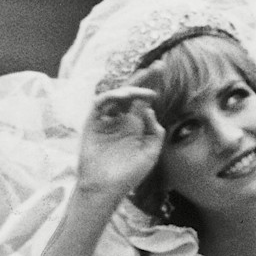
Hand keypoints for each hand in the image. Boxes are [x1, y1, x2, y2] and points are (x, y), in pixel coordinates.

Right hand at [78, 65, 164, 193]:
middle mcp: (121, 119)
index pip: (143, 100)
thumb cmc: (128, 175)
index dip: (152, 84)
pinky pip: (100, 104)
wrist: (106, 188)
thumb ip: (155, 131)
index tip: (163, 68)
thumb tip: (149, 109)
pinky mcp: (93, 124)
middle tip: (157, 66)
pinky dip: (112, 97)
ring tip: (144, 92)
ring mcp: (106, 120)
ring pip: (116, 96)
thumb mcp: (150, 153)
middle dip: (144, 78)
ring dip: (130, 89)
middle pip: (131, 92)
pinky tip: (125, 97)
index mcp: (134, 125)